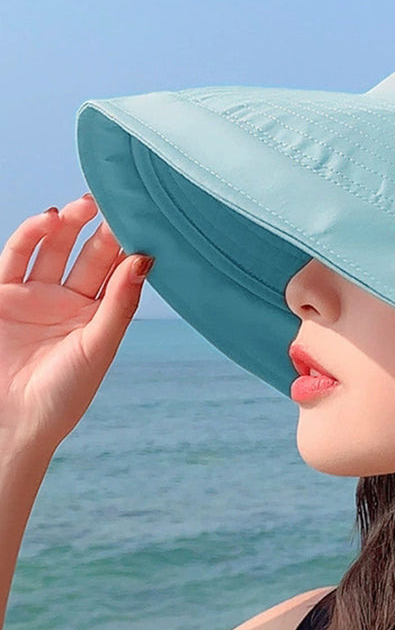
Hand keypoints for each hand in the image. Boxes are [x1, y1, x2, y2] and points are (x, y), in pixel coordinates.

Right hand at [0, 194, 152, 455]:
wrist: (11, 425)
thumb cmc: (63, 397)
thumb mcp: (97, 348)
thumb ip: (120, 304)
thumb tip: (145, 260)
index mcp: (98, 313)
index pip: (117, 269)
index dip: (129, 244)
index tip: (145, 218)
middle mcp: (68, 299)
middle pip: (89, 253)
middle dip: (102, 228)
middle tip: (115, 203)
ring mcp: (34, 295)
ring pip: (55, 247)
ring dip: (68, 224)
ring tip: (82, 207)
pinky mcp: (2, 294)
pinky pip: (16, 256)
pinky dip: (30, 234)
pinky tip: (49, 220)